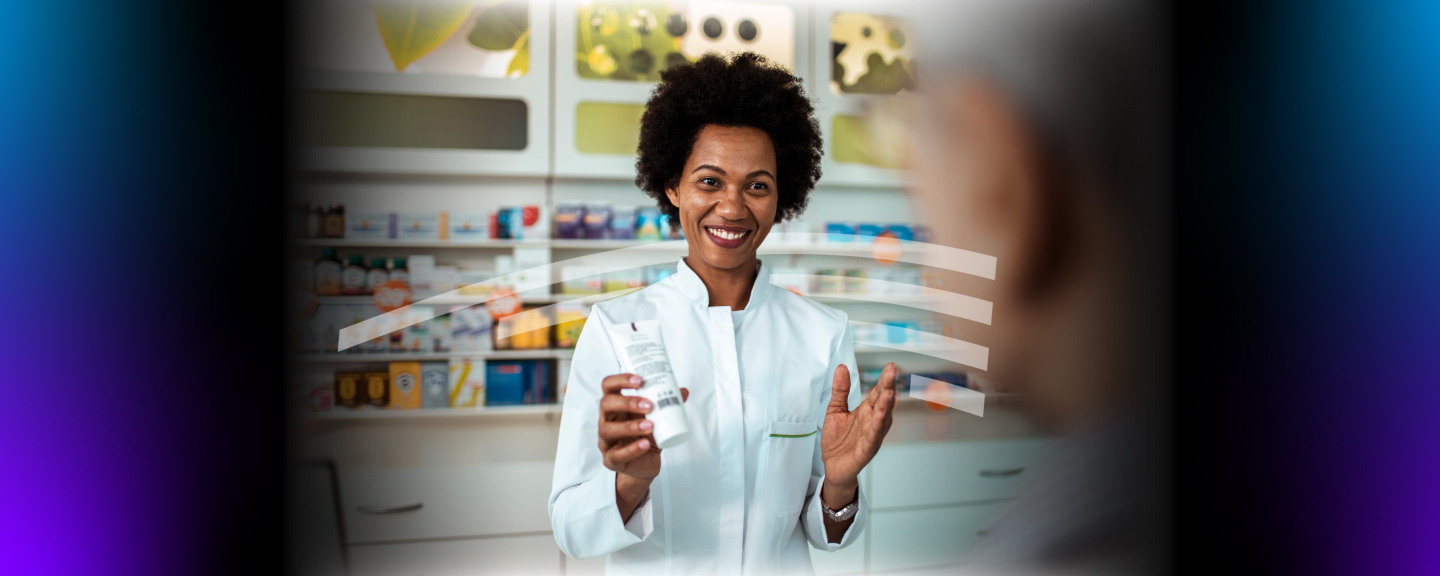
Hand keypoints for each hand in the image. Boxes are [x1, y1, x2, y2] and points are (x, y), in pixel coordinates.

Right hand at [597, 374, 689, 480]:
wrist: (646, 463)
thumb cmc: (647, 436)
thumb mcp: (658, 418)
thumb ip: (668, 404)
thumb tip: (683, 392)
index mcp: (615, 406)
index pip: (608, 385)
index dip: (621, 380)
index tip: (640, 380)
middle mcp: (606, 420)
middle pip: (606, 404)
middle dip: (627, 403)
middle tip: (649, 406)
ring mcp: (606, 441)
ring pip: (607, 430)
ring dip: (630, 426)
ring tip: (650, 426)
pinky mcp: (610, 460)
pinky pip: (615, 455)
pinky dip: (631, 449)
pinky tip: (644, 445)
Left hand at [821, 363, 897, 489]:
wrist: (831, 465)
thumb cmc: (837, 439)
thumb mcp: (835, 410)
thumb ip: (840, 390)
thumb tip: (842, 367)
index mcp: (866, 411)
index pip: (877, 392)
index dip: (884, 380)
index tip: (890, 366)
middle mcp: (872, 421)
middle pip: (883, 402)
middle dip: (888, 387)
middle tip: (892, 372)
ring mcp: (871, 435)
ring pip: (882, 419)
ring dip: (886, 406)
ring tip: (889, 392)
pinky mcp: (866, 450)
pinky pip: (873, 437)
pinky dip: (877, 427)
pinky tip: (880, 416)